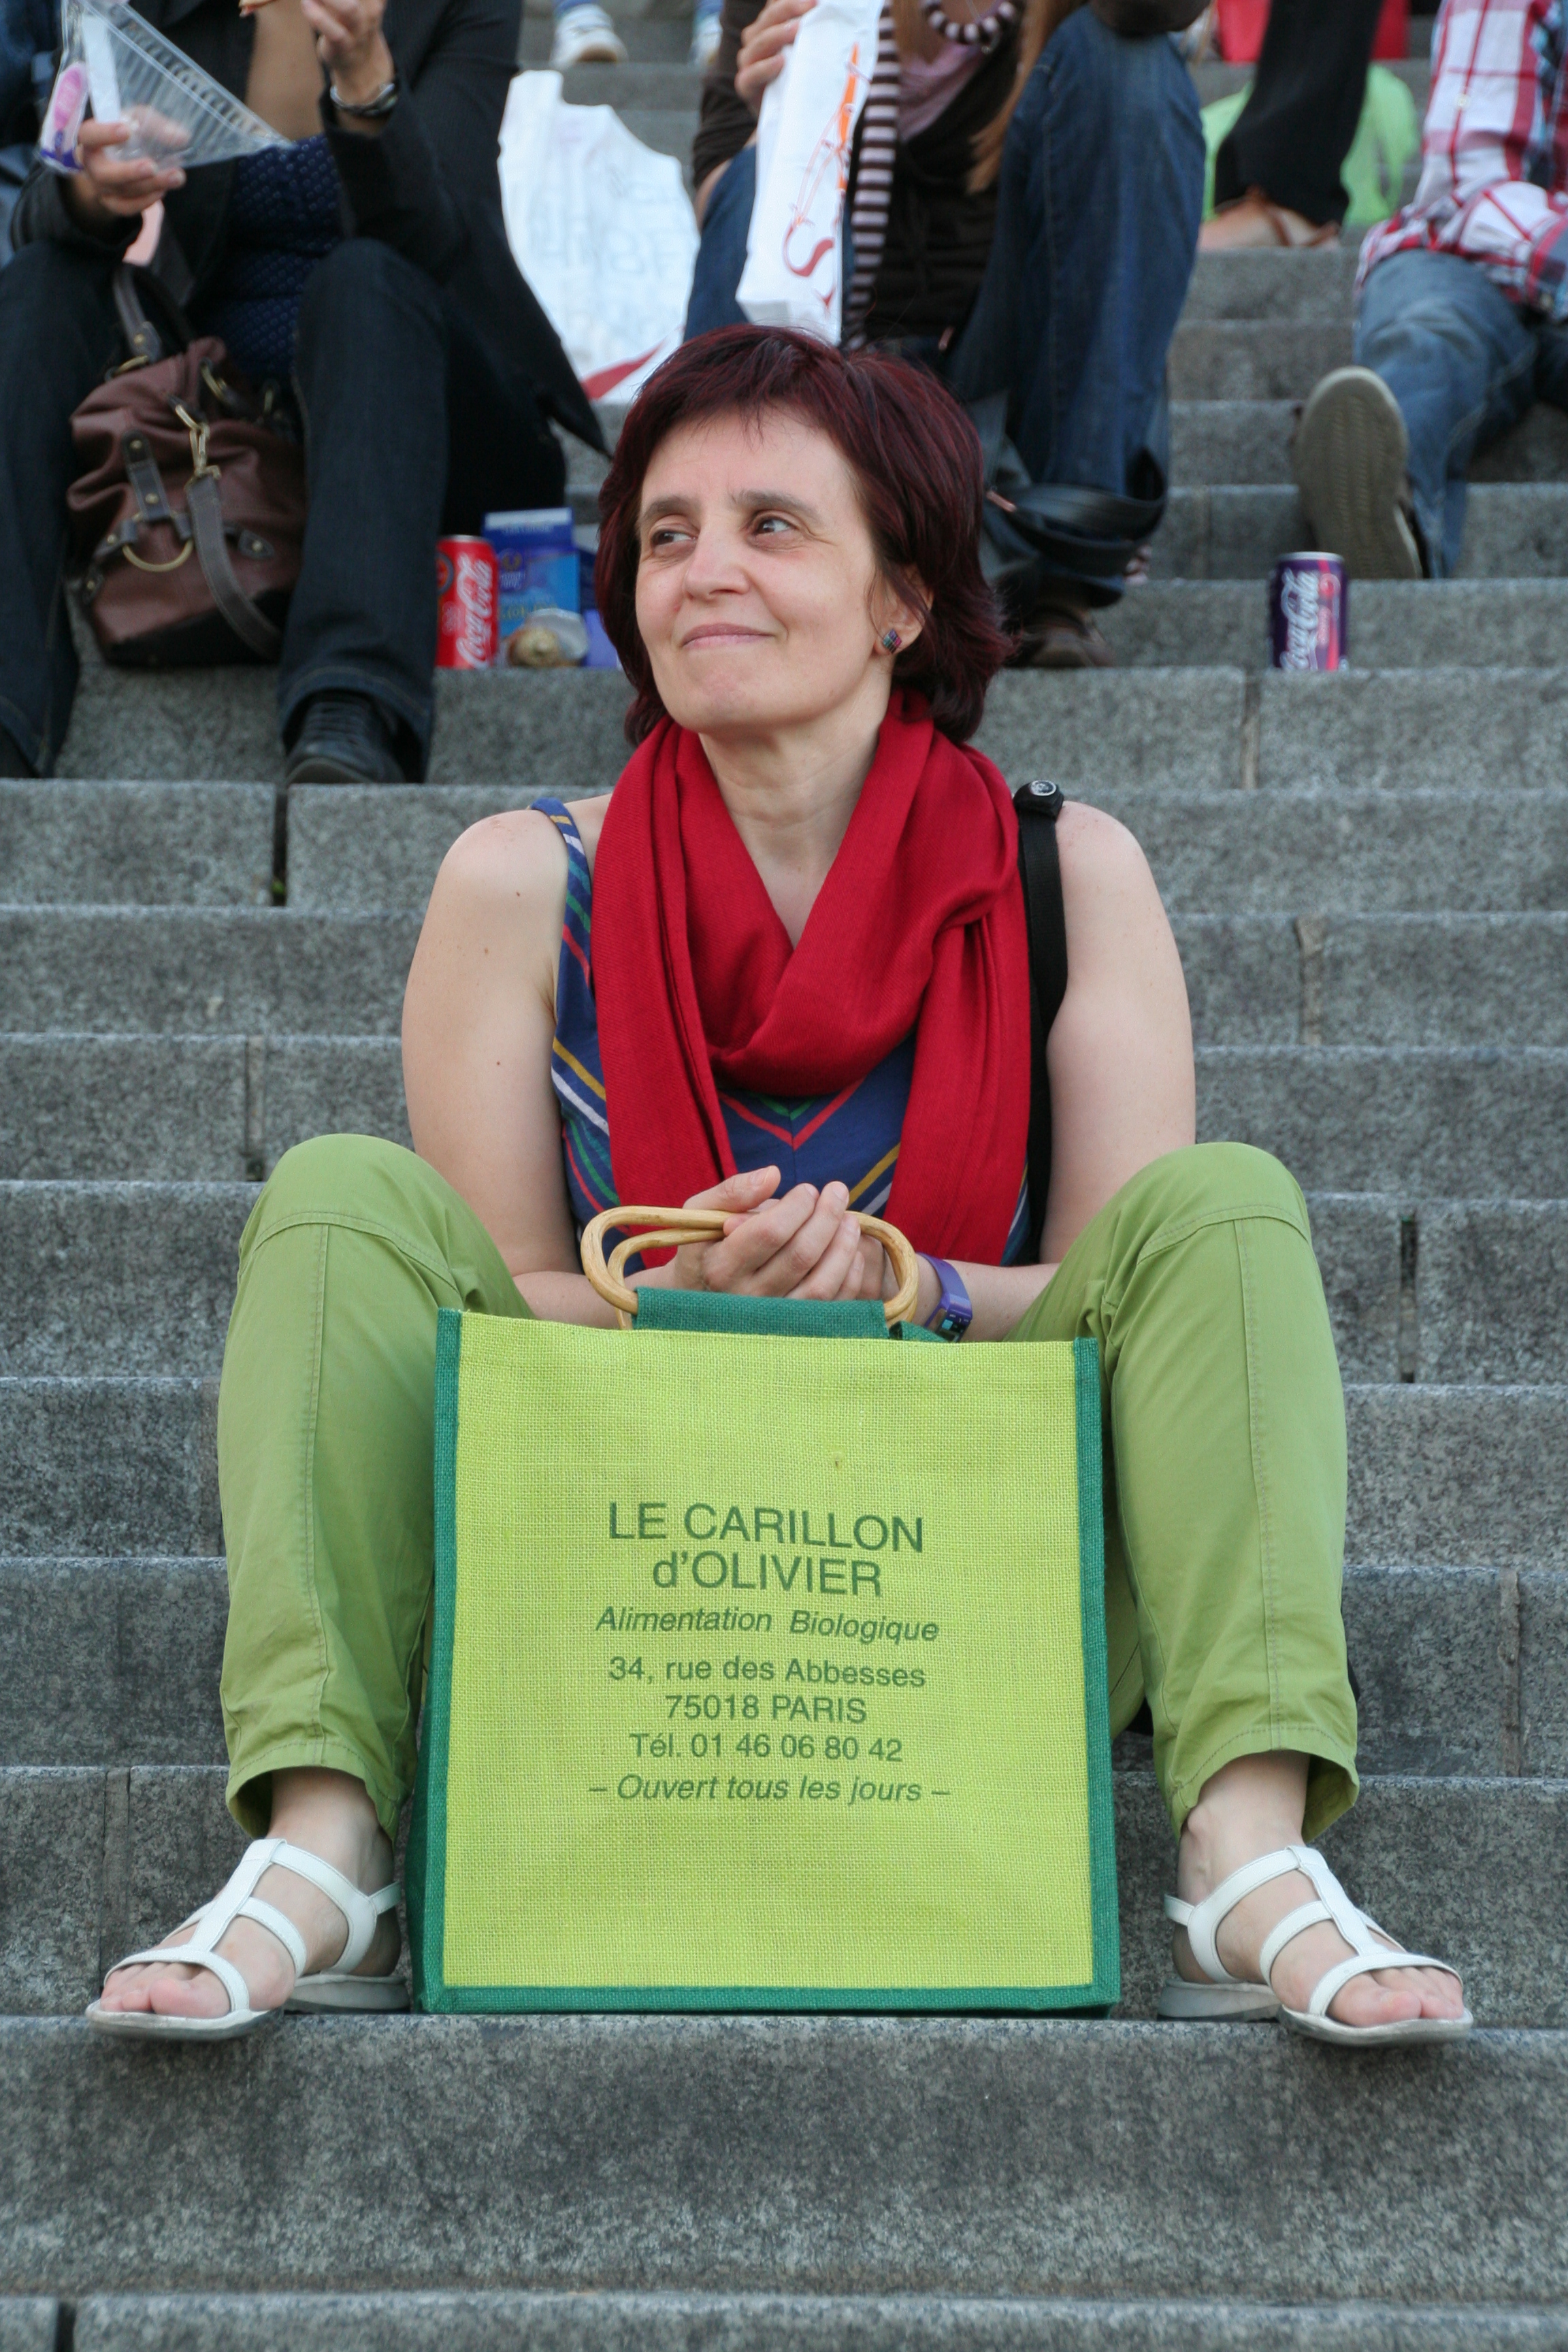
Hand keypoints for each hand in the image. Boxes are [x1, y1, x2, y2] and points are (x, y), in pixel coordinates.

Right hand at [64, 116, 184, 229]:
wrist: (121, 157)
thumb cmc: (127, 133)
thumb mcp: (139, 120)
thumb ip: (157, 126)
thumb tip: (181, 137)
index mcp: (91, 138)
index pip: (89, 135)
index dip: (105, 134)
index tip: (126, 130)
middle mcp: (91, 164)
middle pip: (103, 173)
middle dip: (129, 171)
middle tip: (153, 167)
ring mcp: (100, 187)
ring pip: (121, 191)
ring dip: (150, 185)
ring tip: (175, 177)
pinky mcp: (112, 203)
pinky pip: (127, 208)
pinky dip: (146, 200)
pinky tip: (163, 190)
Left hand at [244, 0, 393, 108]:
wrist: (366, 73)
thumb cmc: (351, 30)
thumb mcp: (350, 7)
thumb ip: (337, 2)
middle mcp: (366, 10)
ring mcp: (358, 30)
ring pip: (347, 6)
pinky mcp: (342, 47)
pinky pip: (334, 32)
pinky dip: (320, 18)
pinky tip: (307, 6)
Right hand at [646, 1166, 885, 1303]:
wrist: (698, 1299)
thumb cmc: (704, 1247)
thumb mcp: (702, 1213)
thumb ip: (732, 1191)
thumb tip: (773, 1175)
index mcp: (720, 1267)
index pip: (769, 1232)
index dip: (797, 1206)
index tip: (808, 1189)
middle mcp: (746, 1299)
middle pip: (800, 1255)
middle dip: (827, 1217)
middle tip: (838, 1191)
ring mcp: (772, 1321)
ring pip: (821, 1285)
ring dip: (843, 1246)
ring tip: (850, 1219)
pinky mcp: (795, 1331)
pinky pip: (833, 1306)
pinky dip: (850, 1275)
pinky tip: (851, 1250)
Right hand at [735, 0, 814, 115]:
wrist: (789, 116)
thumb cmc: (799, 79)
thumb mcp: (806, 53)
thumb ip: (809, 33)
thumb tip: (827, 11)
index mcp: (767, 27)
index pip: (775, 5)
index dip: (790, 0)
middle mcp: (755, 40)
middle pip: (767, 19)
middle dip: (788, 8)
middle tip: (811, 5)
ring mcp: (748, 62)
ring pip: (758, 42)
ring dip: (777, 34)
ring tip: (797, 29)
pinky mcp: (745, 86)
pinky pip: (750, 74)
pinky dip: (764, 68)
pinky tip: (780, 62)